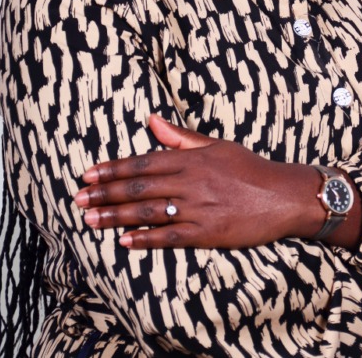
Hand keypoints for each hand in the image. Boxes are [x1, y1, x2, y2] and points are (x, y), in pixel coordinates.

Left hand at [74, 115, 320, 249]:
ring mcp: (198, 208)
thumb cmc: (249, 167)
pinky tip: (124, 241)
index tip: (89, 173)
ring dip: (116, 216)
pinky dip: (146, 239)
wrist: (283, 195)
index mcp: (190, 158)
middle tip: (78, 198)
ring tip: (90, 219)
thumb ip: (180, 136)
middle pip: (139, 188)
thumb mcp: (216, 145)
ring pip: (148, 212)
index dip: (114, 168)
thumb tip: (152, 120)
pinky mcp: (207, 233)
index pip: (143, 162)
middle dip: (105, 193)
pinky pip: (170, 237)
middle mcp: (190, 182)